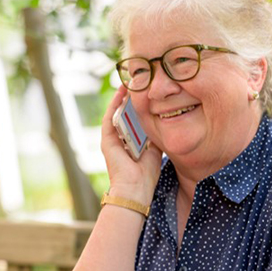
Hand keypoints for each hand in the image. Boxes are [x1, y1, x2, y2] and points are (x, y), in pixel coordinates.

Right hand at [101, 86, 162, 203]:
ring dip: (124, 96)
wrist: (135, 190)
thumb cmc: (146, 176)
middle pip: (126, 113)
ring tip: (132, 81)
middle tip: (140, 80)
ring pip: (118, 112)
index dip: (141, 105)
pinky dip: (115, 104)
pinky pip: (110, 118)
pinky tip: (122, 92)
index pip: (136, 119)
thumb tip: (165, 121)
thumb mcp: (155, 151)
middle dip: (133, 97)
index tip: (149, 91)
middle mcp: (120, 139)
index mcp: (131, 143)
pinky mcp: (106, 140)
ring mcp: (112, 139)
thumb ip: (155, 137)